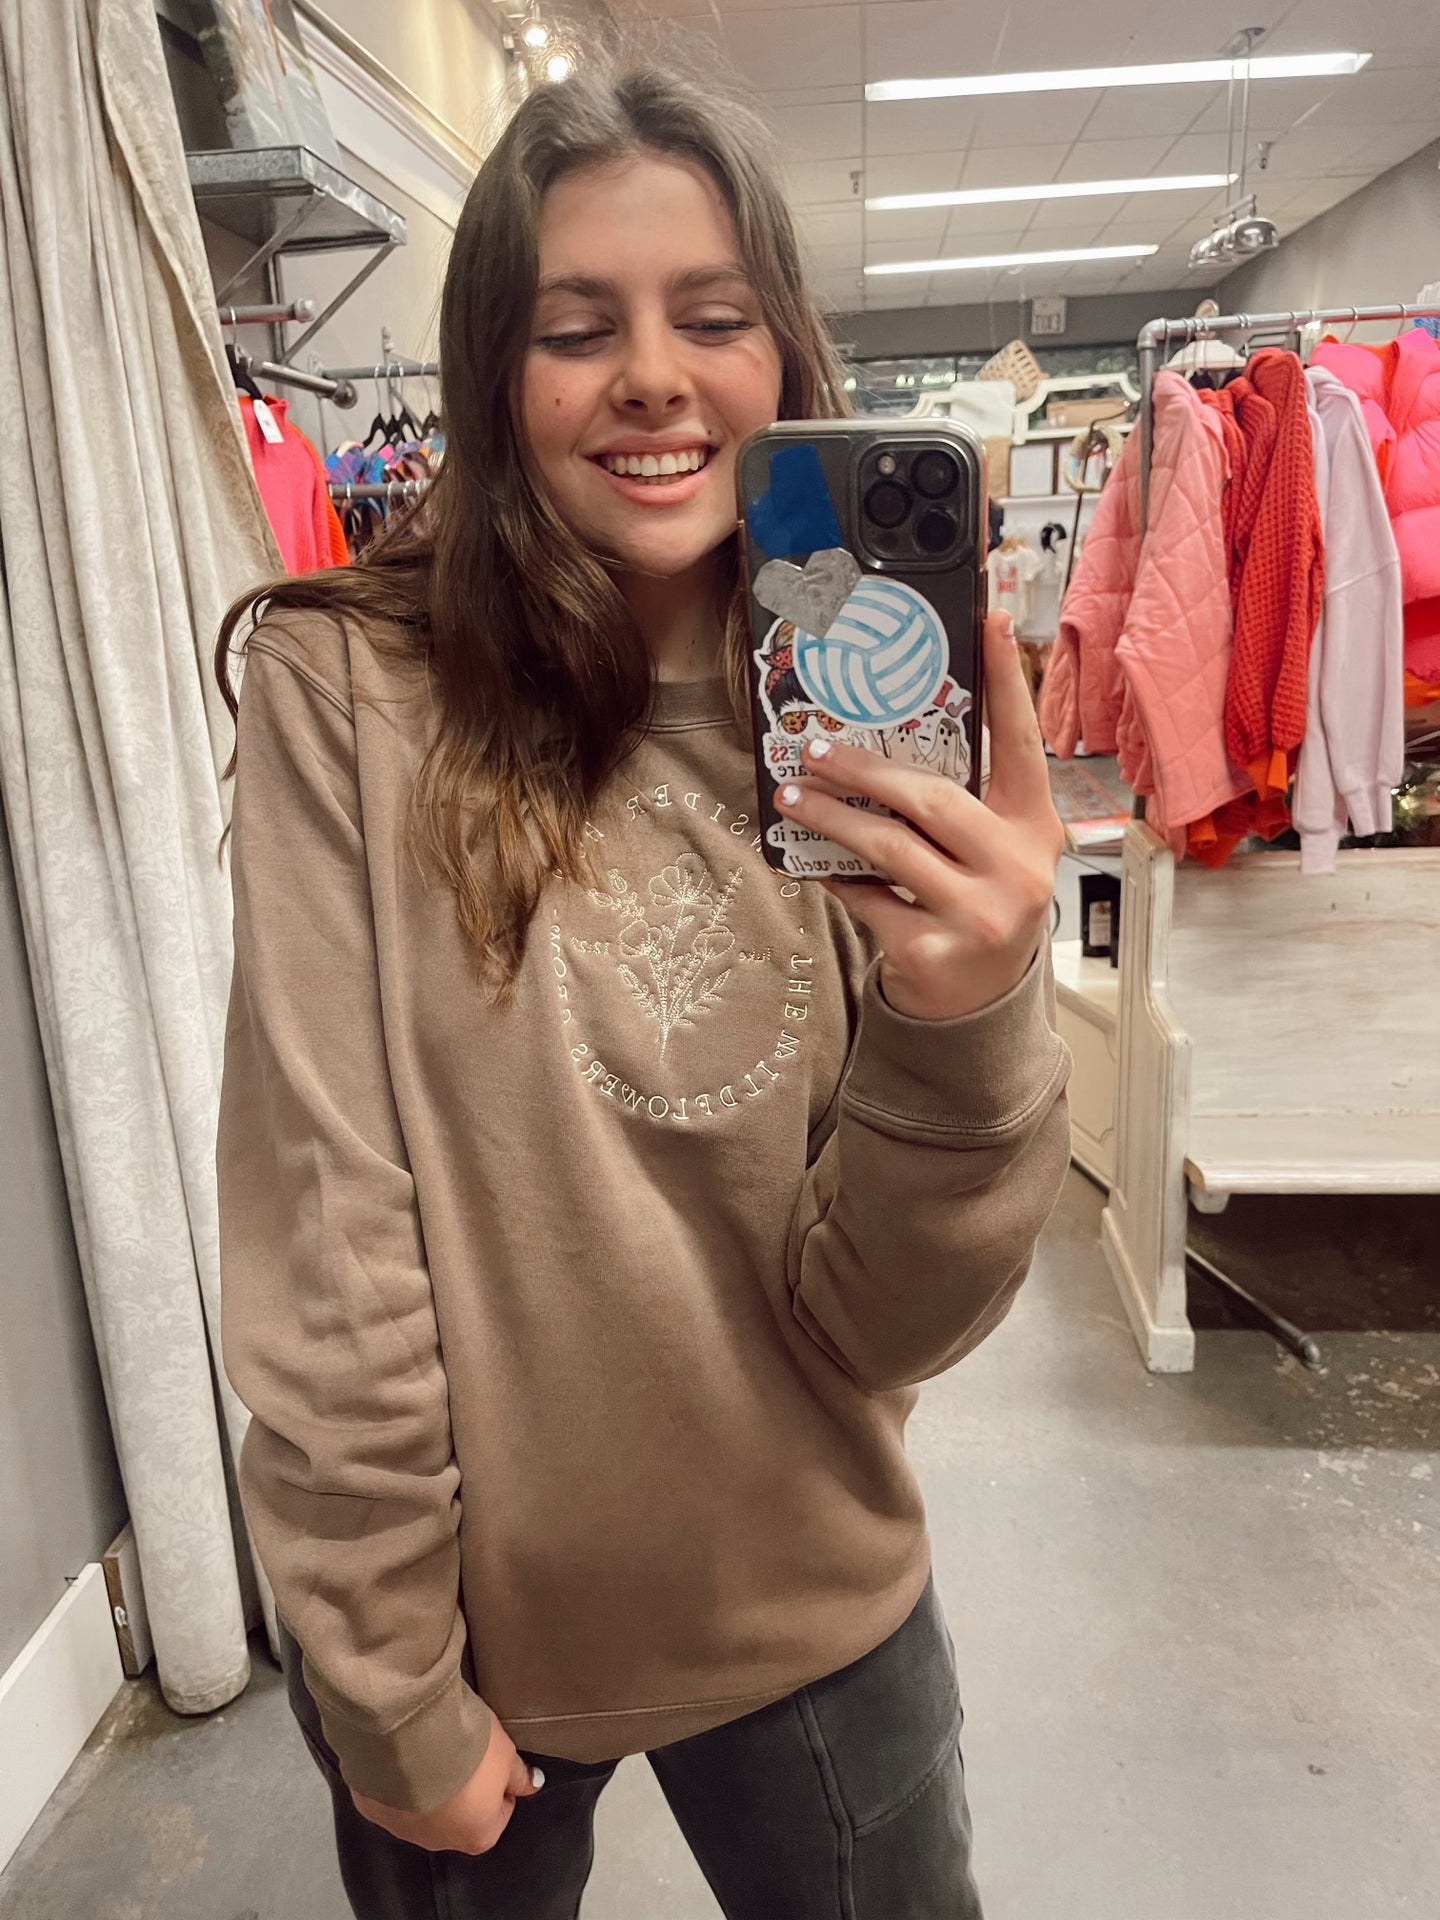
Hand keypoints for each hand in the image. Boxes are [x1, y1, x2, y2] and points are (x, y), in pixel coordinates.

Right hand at [351, 1714, 540, 1853]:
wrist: (411, 1736)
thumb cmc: (467, 1750)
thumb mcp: (506, 1755)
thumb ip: (520, 1776)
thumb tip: (534, 1785)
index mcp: (477, 1836)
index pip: (500, 1813)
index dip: (500, 1784)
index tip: (492, 1761)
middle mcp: (439, 1842)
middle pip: (460, 1814)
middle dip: (463, 1788)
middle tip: (463, 1754)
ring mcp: (402, 1829)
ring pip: (424, 1808)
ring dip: (429, 1785)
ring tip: (432, 1750)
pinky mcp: (373, 1809)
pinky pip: (393, 1796)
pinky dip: (400, 1780)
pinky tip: (405, 1756)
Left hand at [774, 612, 1062, 1020]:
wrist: (978, 1004)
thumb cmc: (977, 904)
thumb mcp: (989, 852)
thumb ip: (961, 803)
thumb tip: (882, 738)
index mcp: (1034, 828)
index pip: (1022, 743)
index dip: (1008, 682)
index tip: (991, 619)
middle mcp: (1017, 868)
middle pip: (932, 797)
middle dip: (864, 768)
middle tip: (813, 747)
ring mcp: (979, 914)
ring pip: (889, 847)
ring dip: (832, 817)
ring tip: (794, 796)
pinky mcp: (933, 951)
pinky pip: (867, 898)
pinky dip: (835, 877)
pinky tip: (812, 862)